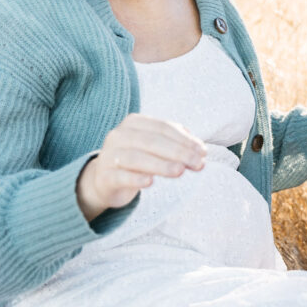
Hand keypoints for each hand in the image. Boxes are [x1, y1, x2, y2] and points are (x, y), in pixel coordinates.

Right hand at [77, 113, 206, 221]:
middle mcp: (119, 136)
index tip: (203, 151)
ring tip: (180, 171)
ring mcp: (109, 155)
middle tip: (198, 163)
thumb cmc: (137, 159)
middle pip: (152, 141)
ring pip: (137, 158)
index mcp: (134, 123)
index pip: (163, 127)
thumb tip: (199, 148)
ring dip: (161, 165)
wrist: (104, 180)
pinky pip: (121, 177)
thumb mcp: (154, 146)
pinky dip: (136, 179)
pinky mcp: (104, 177)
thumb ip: (176, 143)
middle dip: (179, 152)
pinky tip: (150, 182)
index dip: (185, 139)